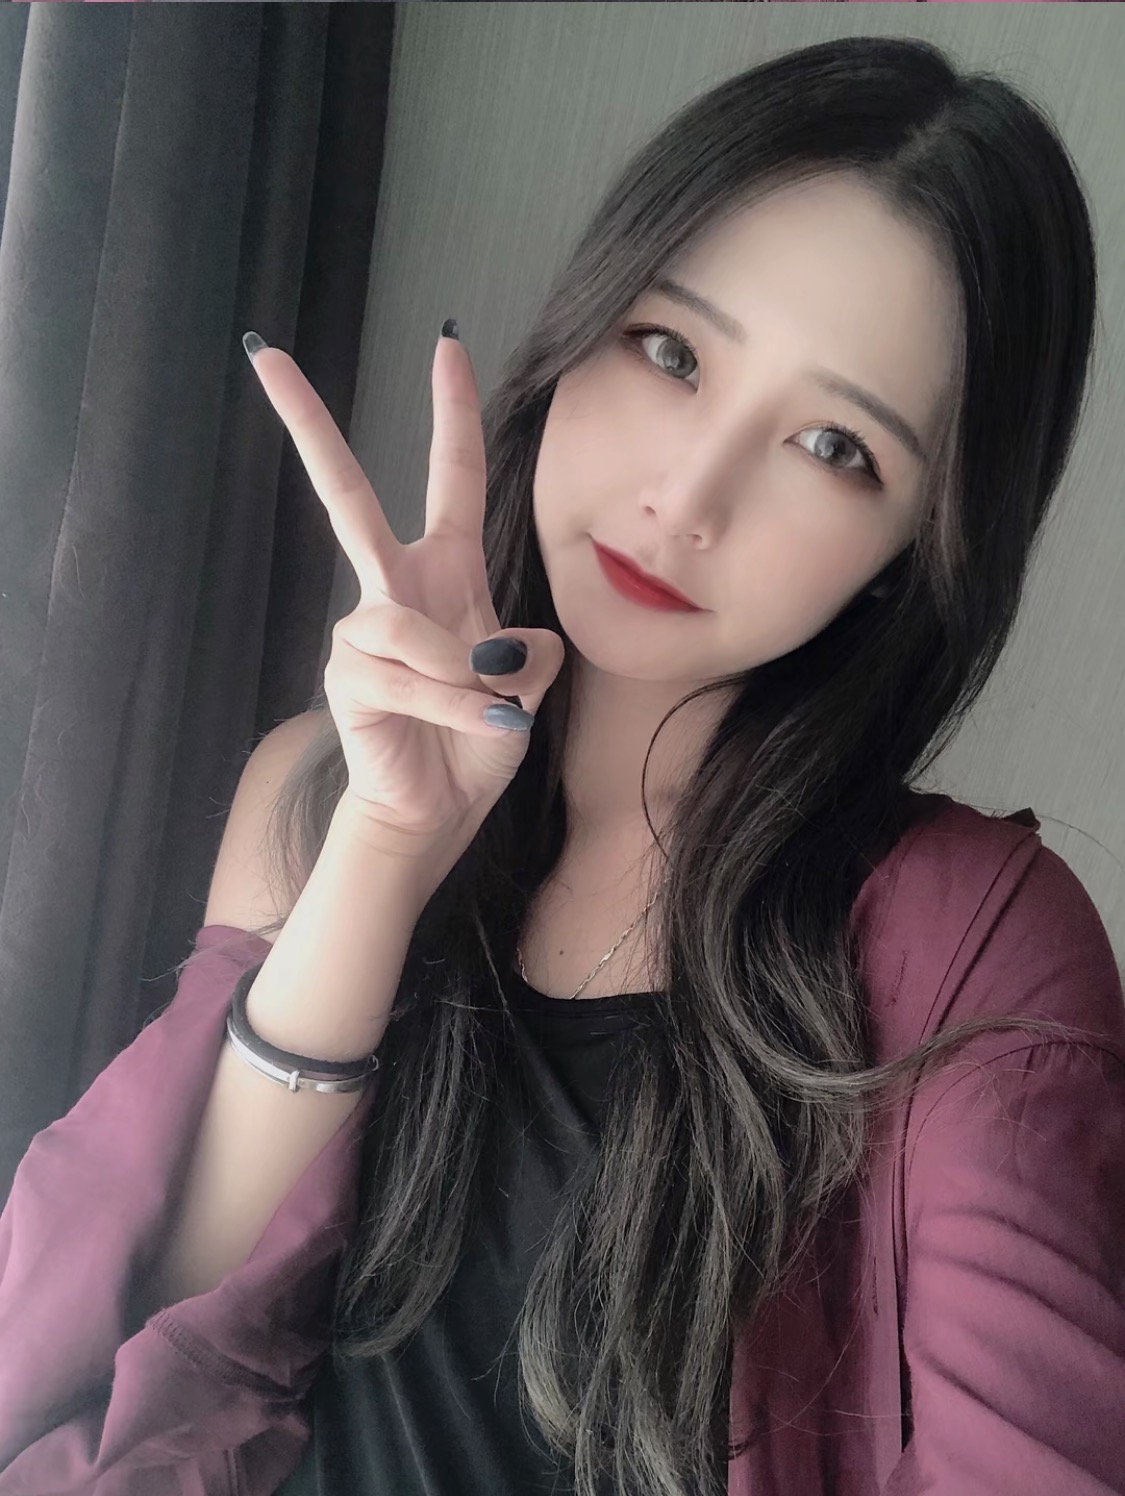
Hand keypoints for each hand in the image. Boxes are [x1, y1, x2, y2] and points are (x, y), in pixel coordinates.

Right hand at [245, 327, 564, 870]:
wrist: (438, 808)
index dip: (451, 414)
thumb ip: (530, 651)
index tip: (447, 345)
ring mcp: (363, 631)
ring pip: (407, 625)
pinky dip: (460, 705)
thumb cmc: (478, 739)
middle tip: (270, 359)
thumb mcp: (526, 686)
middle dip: (309, 427)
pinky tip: (484, 726)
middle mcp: (394, 588)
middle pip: (343, 494)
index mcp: (447, 573)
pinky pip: (408, 676)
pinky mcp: (347, 677)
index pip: (450, 478)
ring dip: (463, 674)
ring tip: (491, 709)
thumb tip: (512, 643)